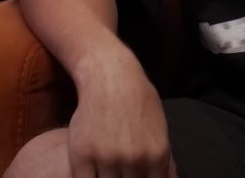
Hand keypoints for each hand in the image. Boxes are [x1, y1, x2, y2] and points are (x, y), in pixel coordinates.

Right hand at [67, 51, 175, 177]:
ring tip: (108, 170)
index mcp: (157, 155)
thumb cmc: (137, 100)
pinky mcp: (83, 155)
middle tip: (121, 172)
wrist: (110, 76)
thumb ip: (162, 160)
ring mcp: (108, 158)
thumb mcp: (160, 129)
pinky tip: (91, 172)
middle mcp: (135, 160)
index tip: (134, 177)